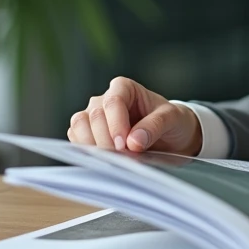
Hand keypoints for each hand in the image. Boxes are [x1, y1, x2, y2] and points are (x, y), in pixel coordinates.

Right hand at [67, 76, 202, 155]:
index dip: (116, 124)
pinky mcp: (88, 134)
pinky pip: (76, 139)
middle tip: (123, 157)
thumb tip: (133, 142)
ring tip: (114, 159)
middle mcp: (104, 99)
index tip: (124, 145)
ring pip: (79, 126)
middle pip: (94, 116)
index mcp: (124, 88)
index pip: (113, 102)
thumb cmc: (172, 121)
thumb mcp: (172, 119)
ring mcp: (93, 116)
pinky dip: (86, 152)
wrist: (171, 137)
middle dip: (107, 140)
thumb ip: (154, 126)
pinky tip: (103, 160)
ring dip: (93, 146)